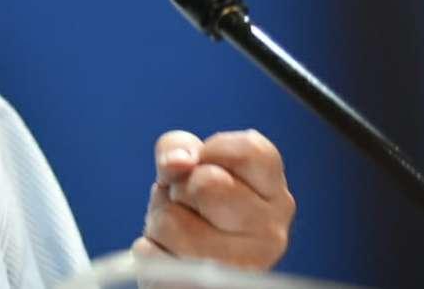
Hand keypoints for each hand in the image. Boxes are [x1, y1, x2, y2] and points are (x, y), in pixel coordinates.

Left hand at [132, 129, 295, 269]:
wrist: (188, 271)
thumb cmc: (193, 209)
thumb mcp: (188, 167)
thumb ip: (179, 148)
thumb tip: (178, 162)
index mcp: (275, 195)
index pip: (250, 150)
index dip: (212, 150)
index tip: (204, 165)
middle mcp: (271, 232)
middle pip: (207, 183)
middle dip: (181, 188)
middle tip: (188, 204)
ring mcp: (243, 267)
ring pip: (172, 222)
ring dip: (160, 221)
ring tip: (177, 233)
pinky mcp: (204, 287)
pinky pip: (151, 253)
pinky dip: (149, 249)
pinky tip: (170, 257)